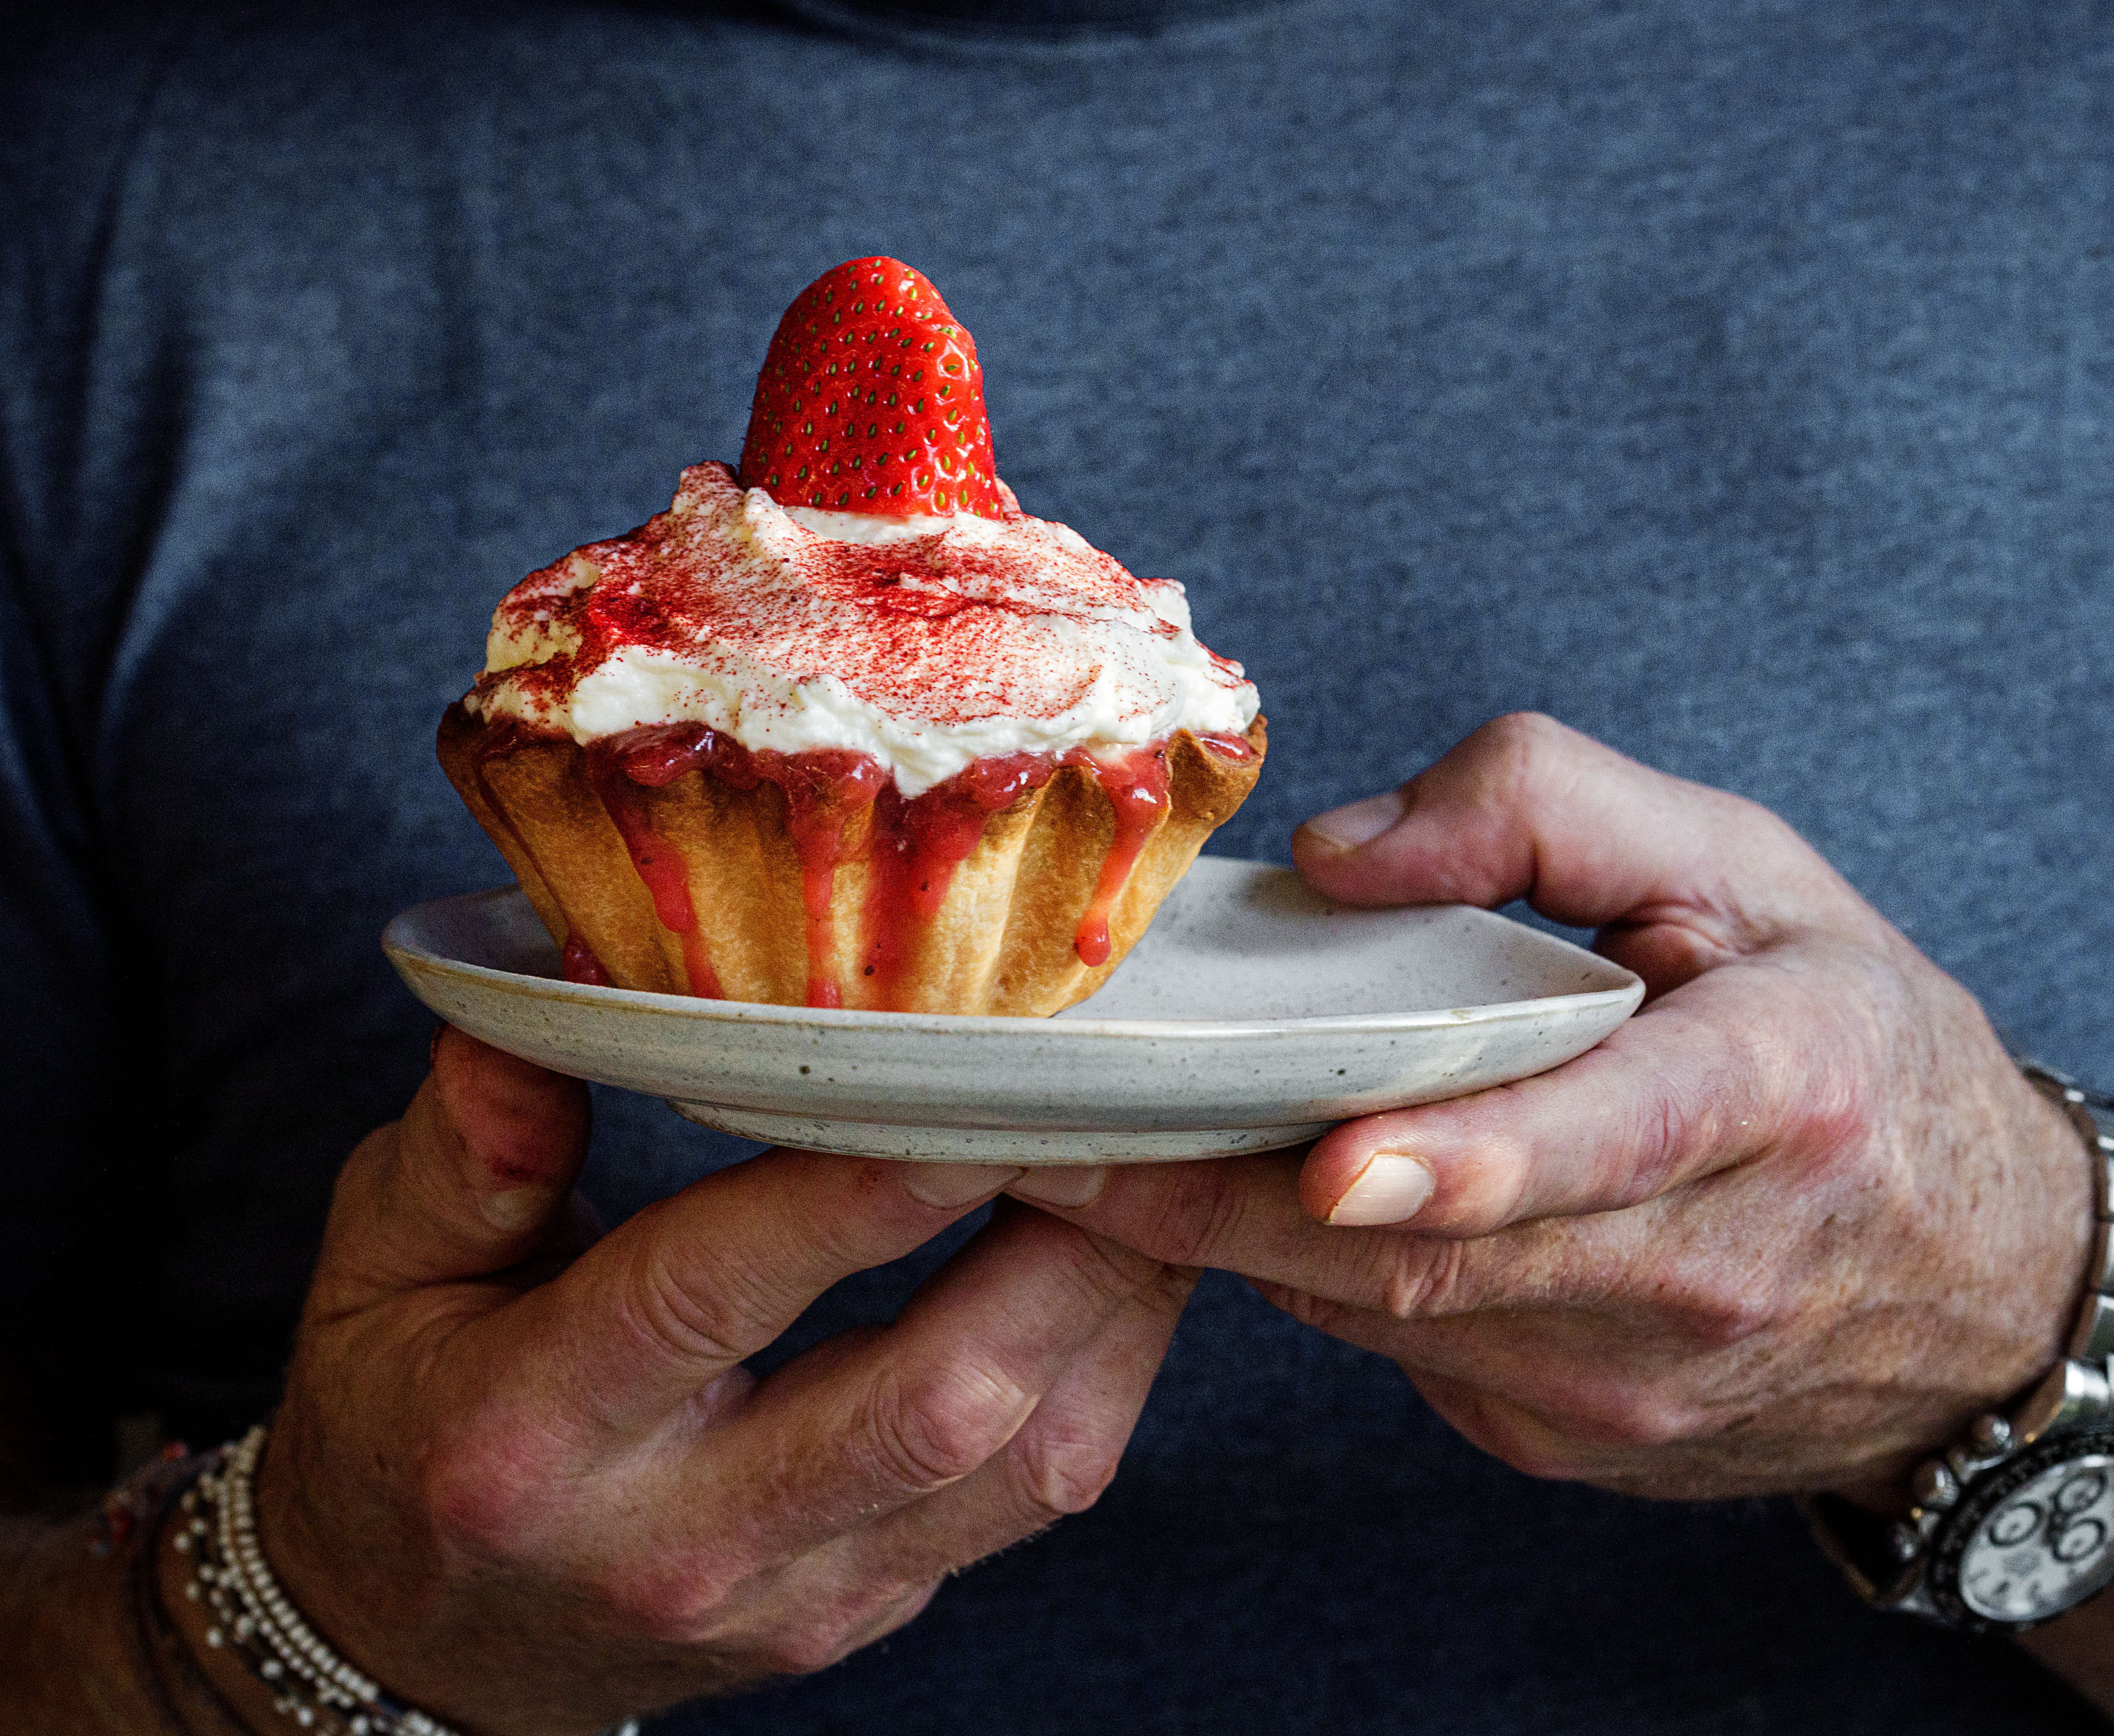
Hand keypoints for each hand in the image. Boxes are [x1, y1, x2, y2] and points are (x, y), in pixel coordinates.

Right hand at [249, 1028, 1194, 1733]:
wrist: (420, 1637)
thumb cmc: (403, 1413)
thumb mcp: (377, 1268)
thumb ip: (461, 1150)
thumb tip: (531, 1020)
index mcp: (534, 1431)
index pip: (719, 1292)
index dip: (862, 1186)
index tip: (981, 1077)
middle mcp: (681, 1535)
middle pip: (932, 1400)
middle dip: (1061, 1245)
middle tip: (1127, 1103)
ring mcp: (791, 1595)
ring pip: (1018, 1465)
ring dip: (1117, 1311)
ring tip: (1161, 1171)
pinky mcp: (860, 1615)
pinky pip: (1024, 1502)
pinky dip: (1102, 1378)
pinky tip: (1120, 1269)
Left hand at [1009, 713, 2089, 1503]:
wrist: (1969, 1269)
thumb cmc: (1836, 1030)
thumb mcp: (1738, 863)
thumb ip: (1543, 809)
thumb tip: (1333, 861)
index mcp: (1775, 1099)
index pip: (1606, 1141)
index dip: (1465, 1160)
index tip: (1332, 1165)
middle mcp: (1705, 1271)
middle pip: (1436, 1258)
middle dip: (1226, 1209)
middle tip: (1055, 1148)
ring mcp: (1631, 1380)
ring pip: (1387, 1314)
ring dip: (1236, 1238)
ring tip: (1103, 1157)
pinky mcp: (1567, 1435)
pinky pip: (1397, 1349)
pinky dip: (1312, 1274)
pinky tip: (1260, 1200)